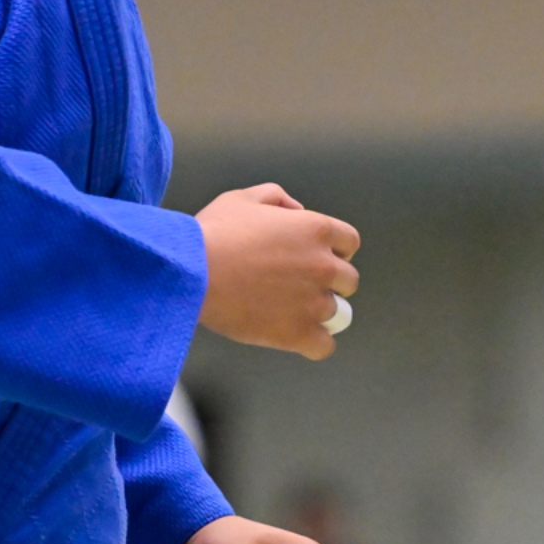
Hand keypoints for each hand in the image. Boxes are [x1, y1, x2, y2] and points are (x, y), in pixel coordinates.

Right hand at [196, 184, 358, 360]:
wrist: (193, 272)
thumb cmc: (214, 234)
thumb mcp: (243, 199)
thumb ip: (276, 198)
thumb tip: (295, 210)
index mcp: (316, 229)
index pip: (350, 243)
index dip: (335, 250)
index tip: (318, 257)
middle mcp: (323, 265)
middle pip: (348, 280)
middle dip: (330, 282)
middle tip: (301, 285)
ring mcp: (314, 301)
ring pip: (338, 313)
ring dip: (318, 312)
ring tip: (290, 311)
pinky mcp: (299, 333)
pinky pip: (325, 346)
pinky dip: (315, 343)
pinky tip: (298, 337)